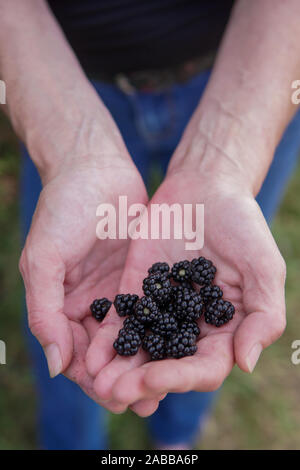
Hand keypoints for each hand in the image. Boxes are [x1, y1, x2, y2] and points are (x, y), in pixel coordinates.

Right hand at [19, 152, 147, 405]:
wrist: (95, 168)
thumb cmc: (62, 209)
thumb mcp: (43, 258)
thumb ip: (44, 310)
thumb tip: (56, 365)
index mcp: (62, 306)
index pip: (75, 353)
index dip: (92, 377)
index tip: (113, 396)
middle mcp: (91, 305)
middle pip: (108, 352)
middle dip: (125, 376)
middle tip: (147, 400)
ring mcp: (118, 292)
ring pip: (134, 336)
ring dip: (148, 361)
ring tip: (168, 384)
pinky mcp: (142, 277)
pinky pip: (154, 309)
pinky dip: (164, 330)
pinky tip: (181, 347)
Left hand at [88, 169, 285, 413]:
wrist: (206, 187)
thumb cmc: (242, 225)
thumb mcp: (264, 267)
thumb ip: (264, 316)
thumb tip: (245, 363)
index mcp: (224, 329)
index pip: (203, 367)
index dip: (180, 378)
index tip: (153, 379)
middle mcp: (191, 327)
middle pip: (166, 365)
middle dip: (141, 380)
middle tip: (114, 392)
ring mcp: (162, 310)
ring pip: (140, 348)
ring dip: (119, 368)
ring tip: (98, 381)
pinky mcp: (138, 291)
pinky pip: (122, 319)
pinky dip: (108, 337)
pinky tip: (92, 352)